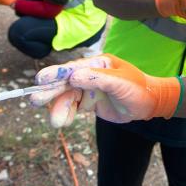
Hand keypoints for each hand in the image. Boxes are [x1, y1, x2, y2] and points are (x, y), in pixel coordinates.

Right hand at [29, 55, 179, 126]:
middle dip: (51, 92)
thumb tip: (73, 77)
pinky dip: (66, 114)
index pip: (73, 68)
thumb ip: (98, 80)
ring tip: (56, 122)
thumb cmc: (138, 89)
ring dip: (59, 108)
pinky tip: (63, 122)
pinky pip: (73, 107)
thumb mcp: (120, 83)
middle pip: (66, 83)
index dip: (56, 74)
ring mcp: (89, 88)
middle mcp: (90, 74)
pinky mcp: (90, 102)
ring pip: (67, 97)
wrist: (149, 104)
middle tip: (35, 101)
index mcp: (98, 64)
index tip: (40, 80)